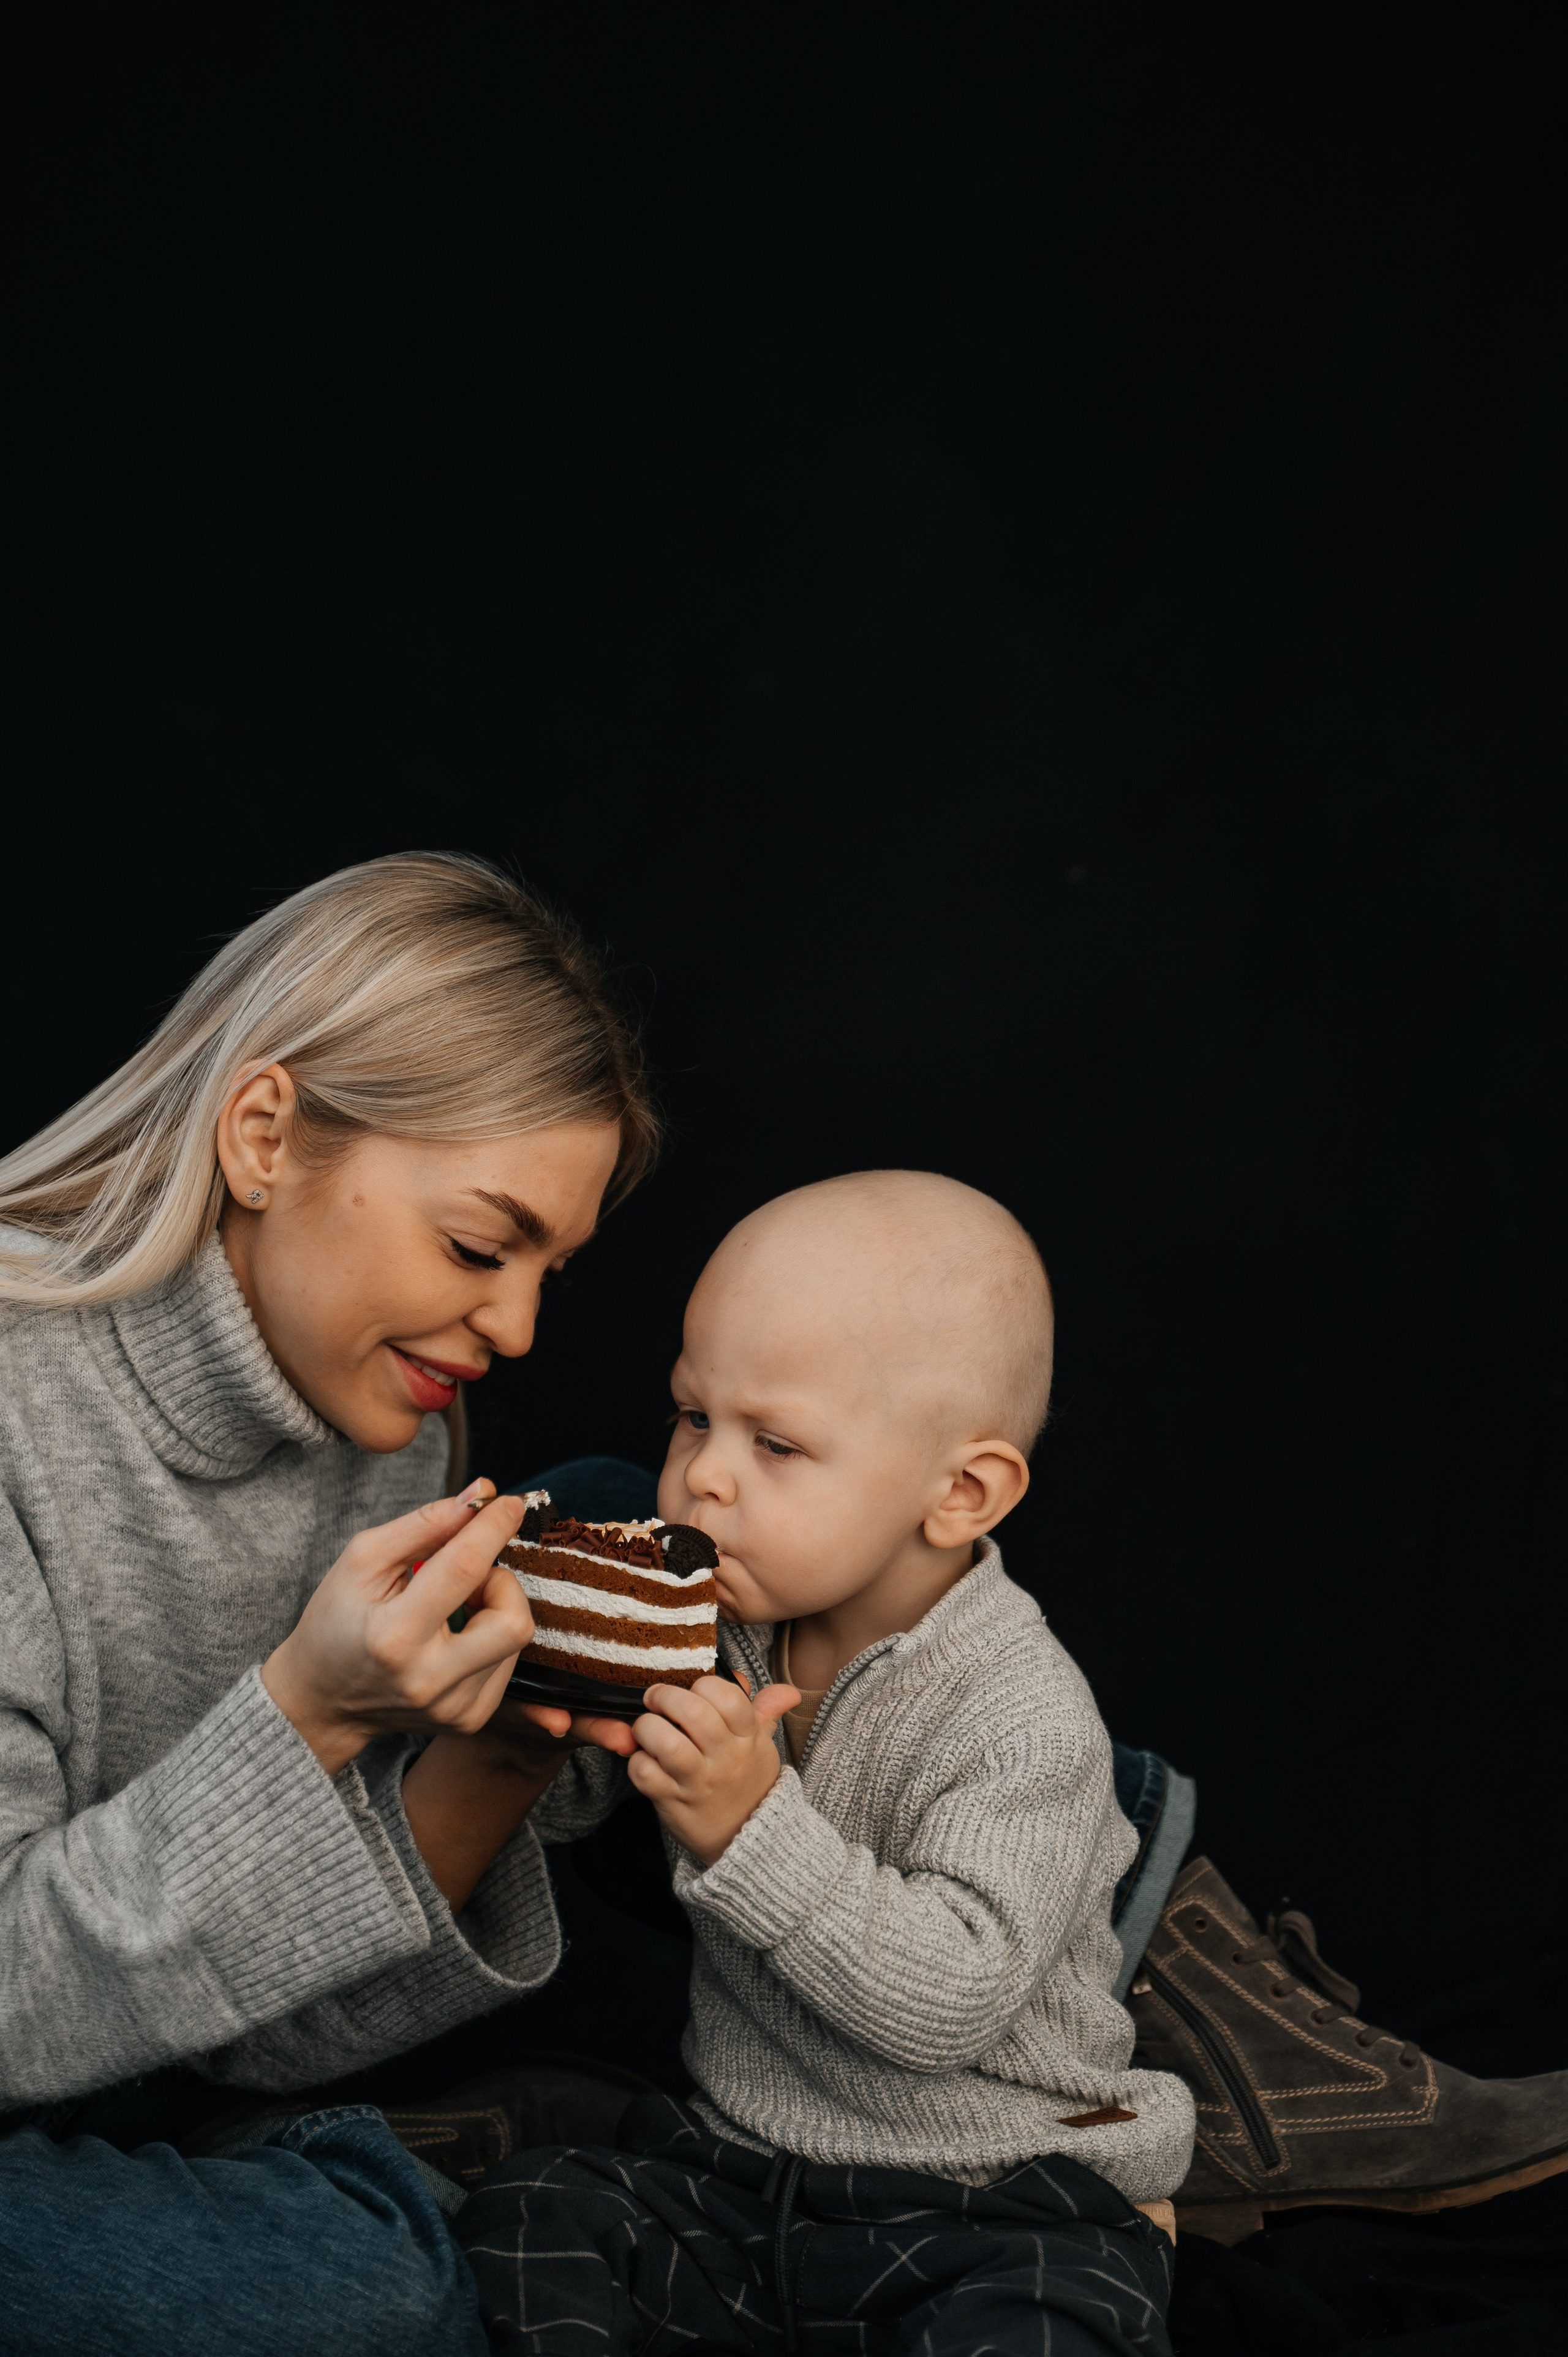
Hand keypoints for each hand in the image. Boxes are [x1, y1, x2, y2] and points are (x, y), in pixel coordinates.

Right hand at [262, 1490, 533, 1774]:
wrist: (322, 1700)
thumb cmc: (337, 1620)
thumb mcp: (363, 1560)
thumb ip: (425, 1524)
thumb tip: (482, 1494)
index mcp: (394, 1636)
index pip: (464, 1569)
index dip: (493, 1528)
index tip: (509, 1502)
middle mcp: (430, 1679)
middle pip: (514, 1619)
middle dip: (501, 1580)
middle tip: (469, 1574)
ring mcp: (454, 1707)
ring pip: (516, 1638)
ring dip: (493, 1607)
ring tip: (450, 1606)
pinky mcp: (470, 1719)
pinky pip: (509, 1662)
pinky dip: (491, 1635)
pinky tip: (455, 1635)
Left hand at [628, 1674, 799, 1866]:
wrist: (745, 1840)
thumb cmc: (747, 1784)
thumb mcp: (761, 1747)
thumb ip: (766, 1712)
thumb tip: (788, 1692)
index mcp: (747, 1738)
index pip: (729, 1696)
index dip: (704, 1684)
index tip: (693, 1689)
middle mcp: (725, 1758)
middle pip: (693, 1712)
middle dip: (664, 1696)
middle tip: (655, 1699)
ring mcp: (698, 1782)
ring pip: (666, 1742)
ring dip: (646, 1728)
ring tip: (646, 1728)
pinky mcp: (674, 1803)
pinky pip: (646, 1774)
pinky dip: (637, 1761)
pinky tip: (644, 1759)